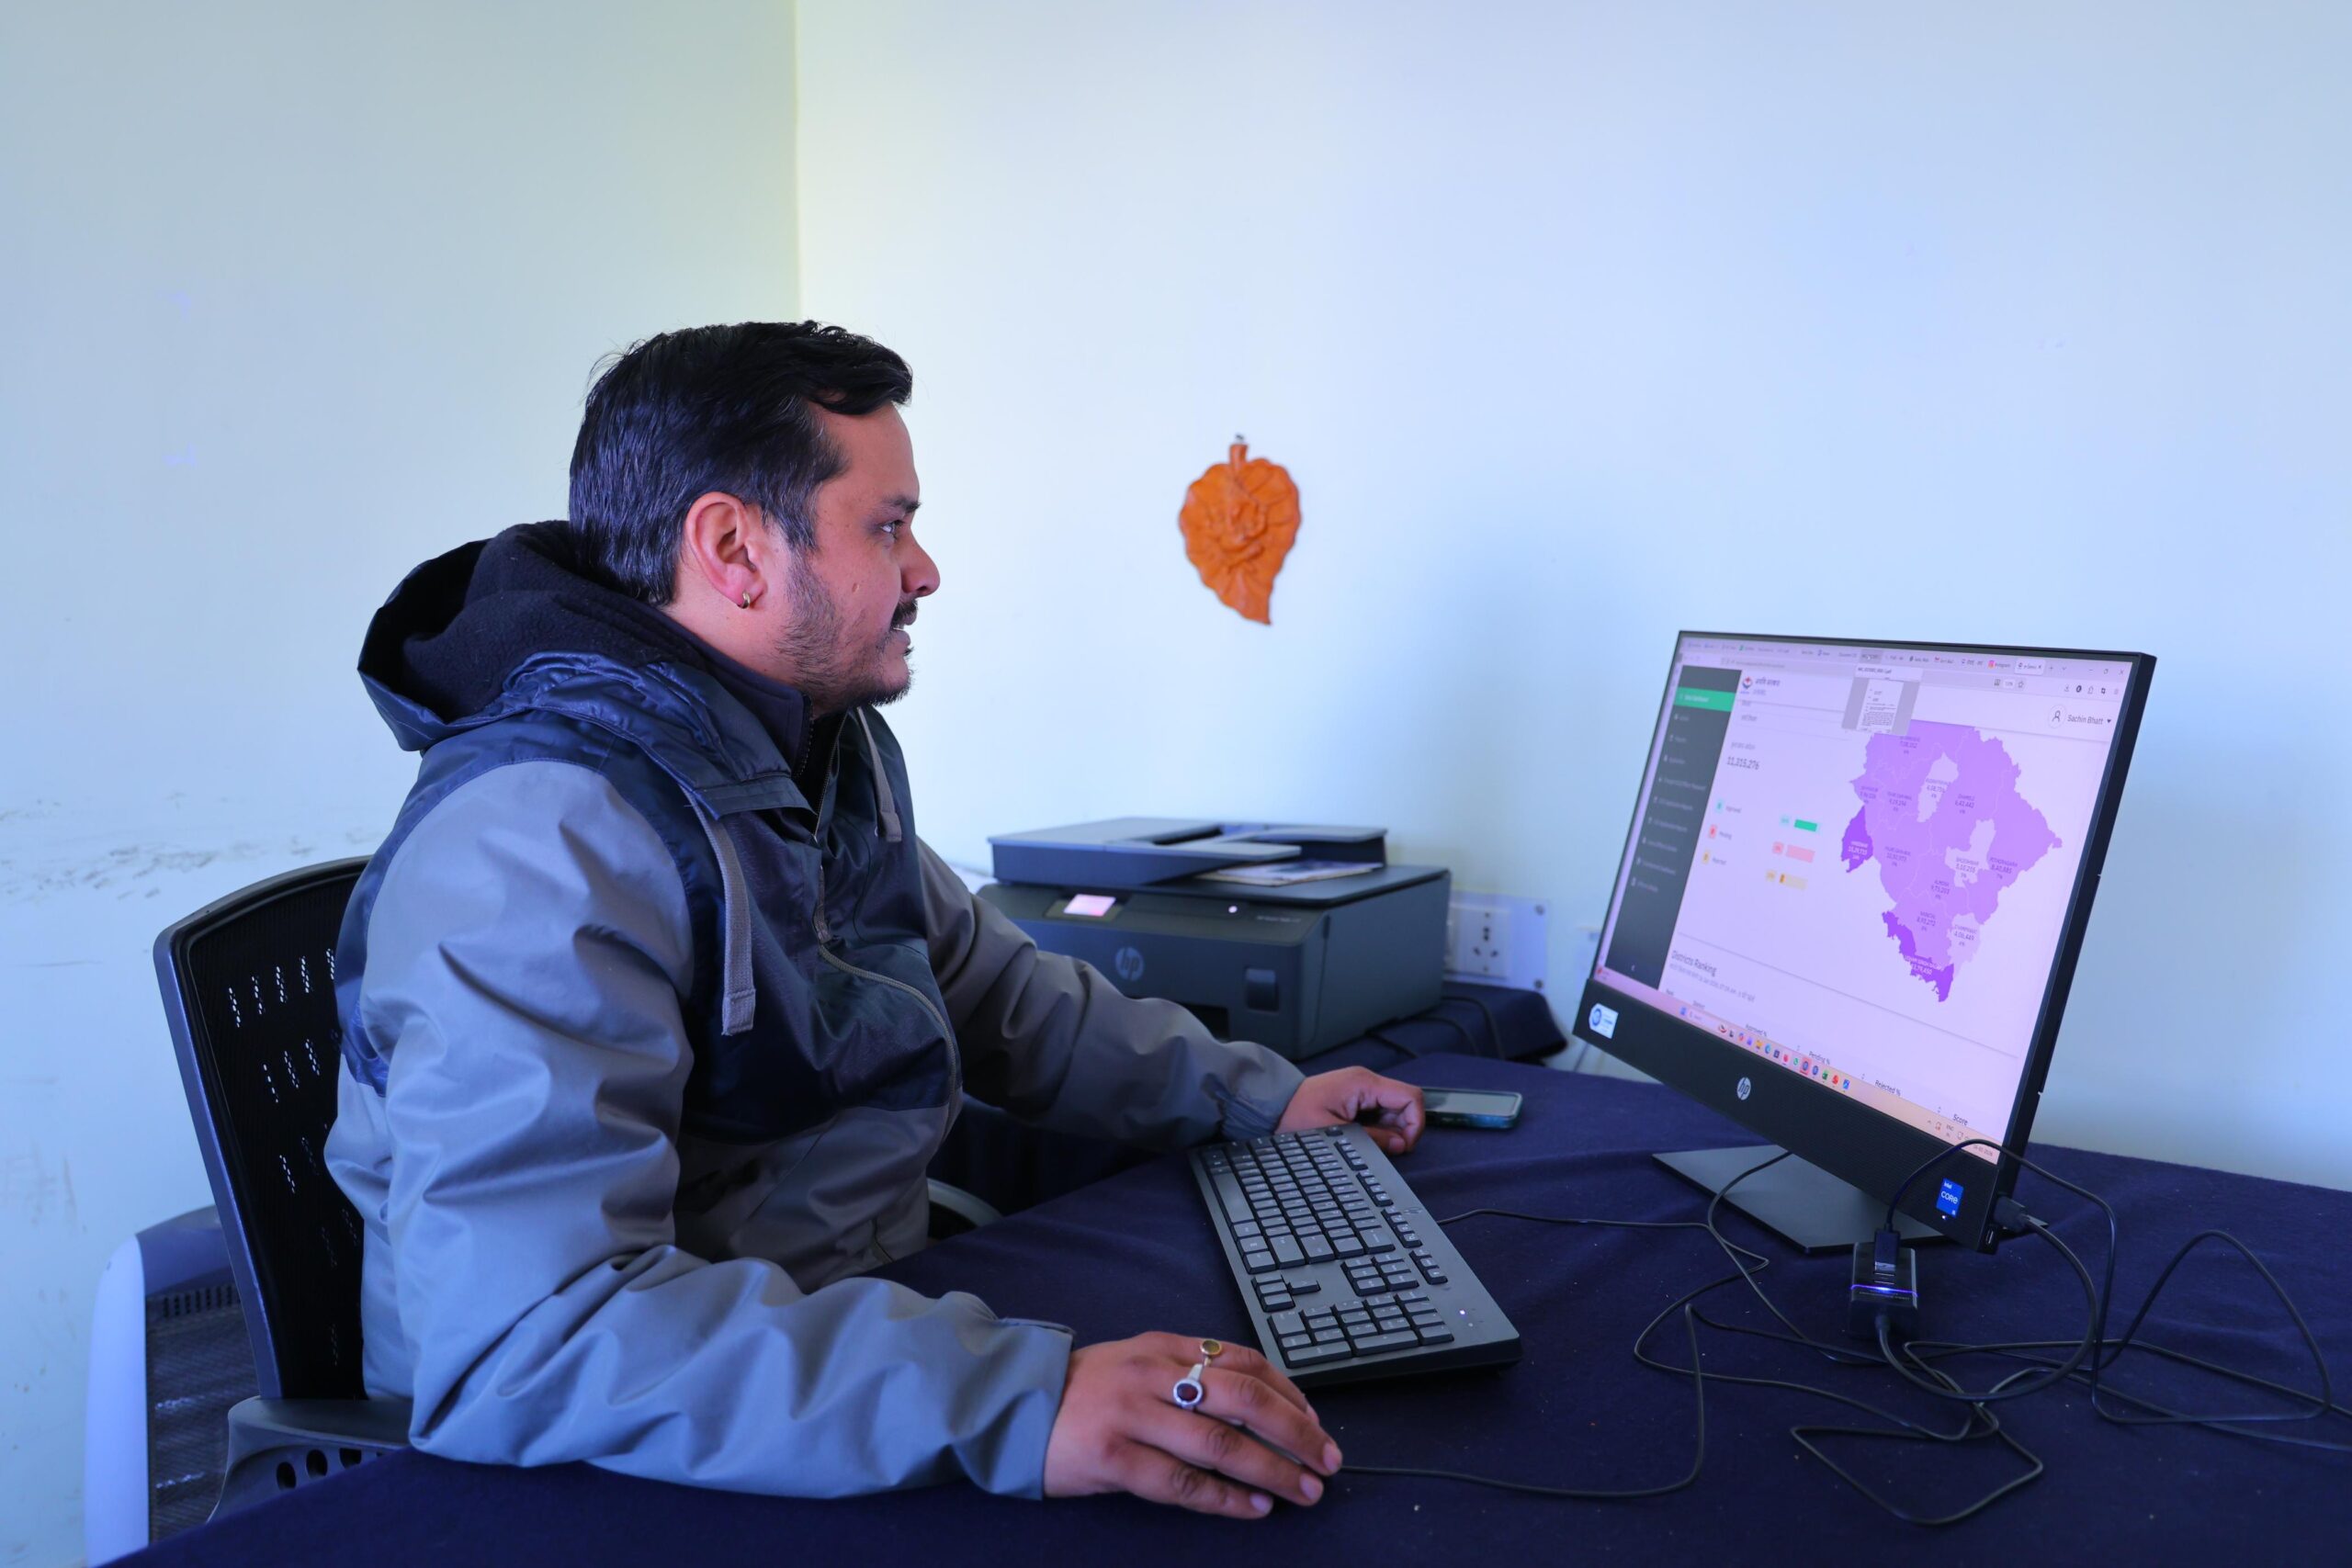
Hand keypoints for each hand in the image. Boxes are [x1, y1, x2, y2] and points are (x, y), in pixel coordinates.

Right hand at [1043, 1333, 1340, 1517]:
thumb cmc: (1083, 1391)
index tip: (1316, 1421)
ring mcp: (1132, 1415)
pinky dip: (1225, 1499)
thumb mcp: (1138, 1362)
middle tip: (1328, 1460)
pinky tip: (1253, 1508)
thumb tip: (1260, 1402)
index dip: (1290, 1393)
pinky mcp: (1111, 1457)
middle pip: (1244, 1398)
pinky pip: (1182, 1482)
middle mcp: (1153, 1373)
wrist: (1010, 1407)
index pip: (1245, 1361)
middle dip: (1296, 1431)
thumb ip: (1188, 1372)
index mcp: (1165, 1345)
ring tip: (1303, 1490)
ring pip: (1220, 1443)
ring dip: (1272, 1470)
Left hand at [1279, 1066, 1424, 1154]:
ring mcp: (1362, 1088)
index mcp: (1363, 1083)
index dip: (1415, 1123)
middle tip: (1386, 1149)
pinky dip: (1379, 1128)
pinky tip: (1364, 1137)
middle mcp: (1367, 1081)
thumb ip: (1371, 1138)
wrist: (1273, 1104)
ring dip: (1390, 1130)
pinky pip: (1380, 1112)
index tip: (1403, 1145)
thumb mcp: (1334, 1132)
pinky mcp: (1357, 1097)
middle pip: (1405, 1103)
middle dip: (1402, 1129)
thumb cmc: (1296, 1114)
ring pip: (1394, 1109)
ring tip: (1371, 1143)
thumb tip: (1400, 1144)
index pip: (1410, 1097)